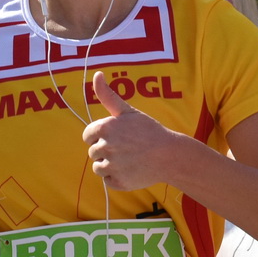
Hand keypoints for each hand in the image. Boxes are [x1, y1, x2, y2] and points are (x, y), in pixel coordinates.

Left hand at [83, 72, 182, 189]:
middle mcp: (106, 147)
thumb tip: (96, 74)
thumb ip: (108, 95)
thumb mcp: (128, 111)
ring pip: (98, 168)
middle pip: (93, 152)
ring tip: (128, 159)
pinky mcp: (118, 182)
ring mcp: (112, 166)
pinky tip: (131, 169)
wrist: (169, 155)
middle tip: (127, 148)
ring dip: (110, 165)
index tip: (116, 137)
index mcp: (105, 128)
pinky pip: (108, 180)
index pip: (87, 135)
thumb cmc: (148, 131)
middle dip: (106, 150)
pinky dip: (117, 178)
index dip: (100, 136)